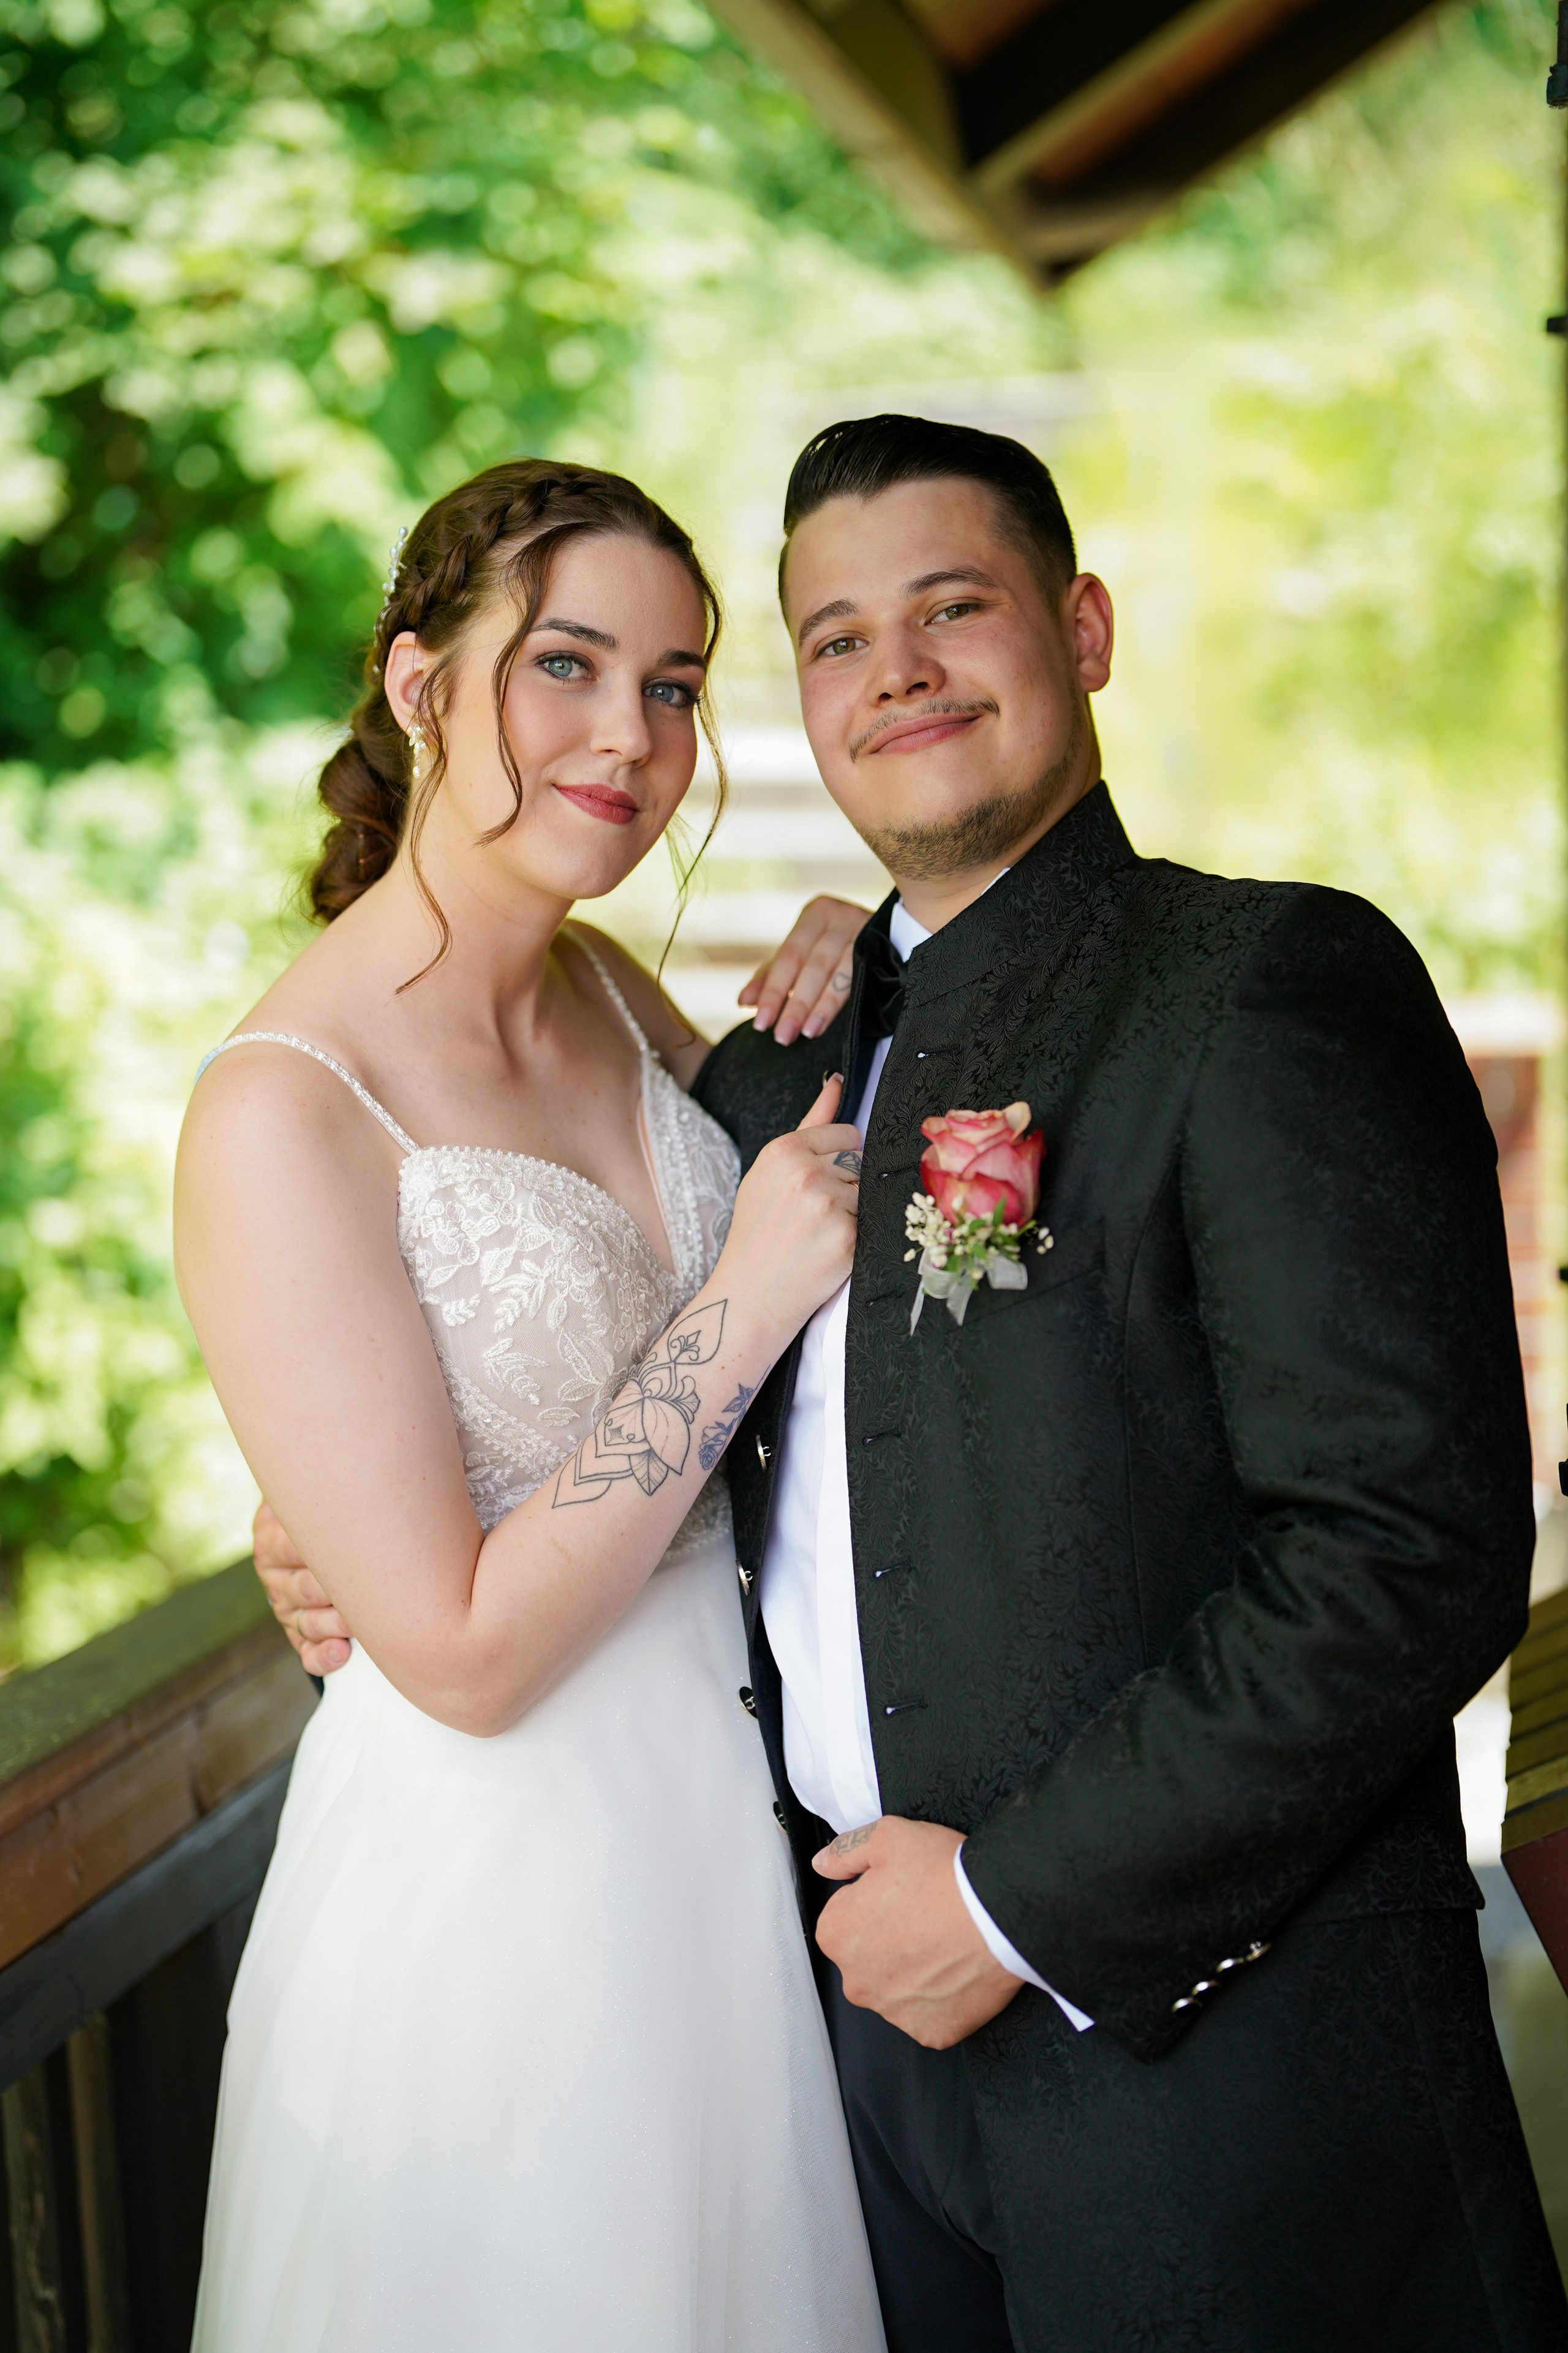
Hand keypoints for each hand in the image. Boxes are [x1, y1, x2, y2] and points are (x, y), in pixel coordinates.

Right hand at [253, 1499, 352, 1675]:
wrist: (318, 1523)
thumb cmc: (332, 1500)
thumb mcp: (321, 1486)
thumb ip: (331, 1484)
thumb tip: (355, 1466)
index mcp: (271, 1533)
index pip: (289, 1546)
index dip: (321, 1551)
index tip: (354, 1549)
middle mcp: (273, 1571)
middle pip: (303, 1589)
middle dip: (336, 1592)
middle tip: (369, 1589)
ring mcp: (284, 1603)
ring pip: (306, 1622)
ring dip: (335, 1626)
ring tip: (361, 1622)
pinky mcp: (297, 1631)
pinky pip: (305, 1651)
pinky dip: (323, 1656)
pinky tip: (342, 1654)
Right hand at [717, 1075, 860, 1341]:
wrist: (749, 1295)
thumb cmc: (758, 1234)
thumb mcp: (769, 1173)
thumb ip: (810, 1125)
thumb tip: (838, 1082)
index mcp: (783, 1150)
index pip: (846, 1133)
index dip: (836, 1161)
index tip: (813, 1186)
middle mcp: (805, 1171)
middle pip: (860, 1160)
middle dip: (846, 1183)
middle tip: (812, 1215)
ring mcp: (827, 1203)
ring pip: (868, 1190)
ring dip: (854, 1210)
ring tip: (819, 1232)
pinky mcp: (848, 1235)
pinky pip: (873, 1220)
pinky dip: (858, 1235)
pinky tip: (829, 1249)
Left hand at [738, 896, 870, 1046]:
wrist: (891, 933)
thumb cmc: (834, 946)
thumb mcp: (801, 955)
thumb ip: (772, 976)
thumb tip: (743, 1002)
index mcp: (816, 914)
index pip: (789, 955)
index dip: (772, 989)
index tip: (760, 1021)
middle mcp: (841, 917)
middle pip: (812, 965)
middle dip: (795, 1003)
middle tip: (781, 1035)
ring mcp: (866, 932)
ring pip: (838, 973)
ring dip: (820, 1006)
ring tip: (805, 1033)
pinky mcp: (885, 949)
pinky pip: (862, 979)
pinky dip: (842, 1003)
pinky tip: (827, 1022)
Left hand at [813, 1817, 1021, 2048]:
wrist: (1000, 1913)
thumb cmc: (946, 1877)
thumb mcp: (888, 1837)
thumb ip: (847, 1851)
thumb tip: (825, 1863)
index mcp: (838, 1934)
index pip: (844, 1917)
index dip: (873, 1899)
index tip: (898, 1893)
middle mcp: (857, 1981)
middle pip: (867, 1957)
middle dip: (889, 1939)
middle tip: (924, 1915)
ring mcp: (894, 2011)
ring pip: (897, 1987)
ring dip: (914, 1969)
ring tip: (944, 1940)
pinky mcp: (930, 2031)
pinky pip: (929, 2013)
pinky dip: (941, 1996)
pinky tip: (956, 1967)